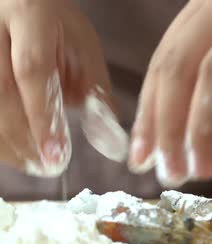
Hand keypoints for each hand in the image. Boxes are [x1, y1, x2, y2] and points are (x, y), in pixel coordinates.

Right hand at [0, 0, 126, 176]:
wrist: (22, 3)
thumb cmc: (56, 27)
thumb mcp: (84, 48)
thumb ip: (95, 90)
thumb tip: (110, 141)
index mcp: (30, 17)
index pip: (32, 71)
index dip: (43, 117)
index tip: (57, 154)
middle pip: (0, 93)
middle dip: (24, 138)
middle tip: (48, 167)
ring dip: (8, 142)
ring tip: (34, 165)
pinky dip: (0, 136)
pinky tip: (16, 153)